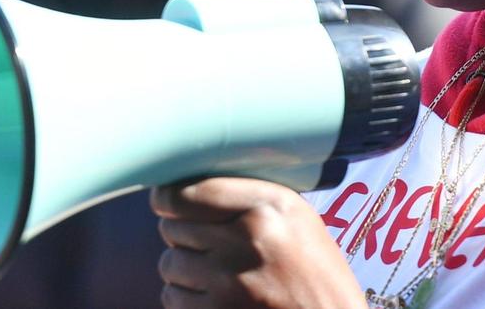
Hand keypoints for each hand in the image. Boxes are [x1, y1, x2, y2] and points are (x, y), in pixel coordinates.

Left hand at [151, 177, 367, 308]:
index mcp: (270, 205)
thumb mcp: (297, 219)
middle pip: (172, 227)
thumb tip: (187, 187)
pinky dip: (185, 298)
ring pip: (168, 263)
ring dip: (182, 269)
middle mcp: (247, 238)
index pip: (190, 191)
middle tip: (207, 245)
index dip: (168, 198)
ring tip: (215, 274)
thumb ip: (248, 198)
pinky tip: (215, 297)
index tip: (168, 203)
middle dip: (183, 235)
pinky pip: (172, 298)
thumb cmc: (316, 273)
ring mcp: (229, 280)